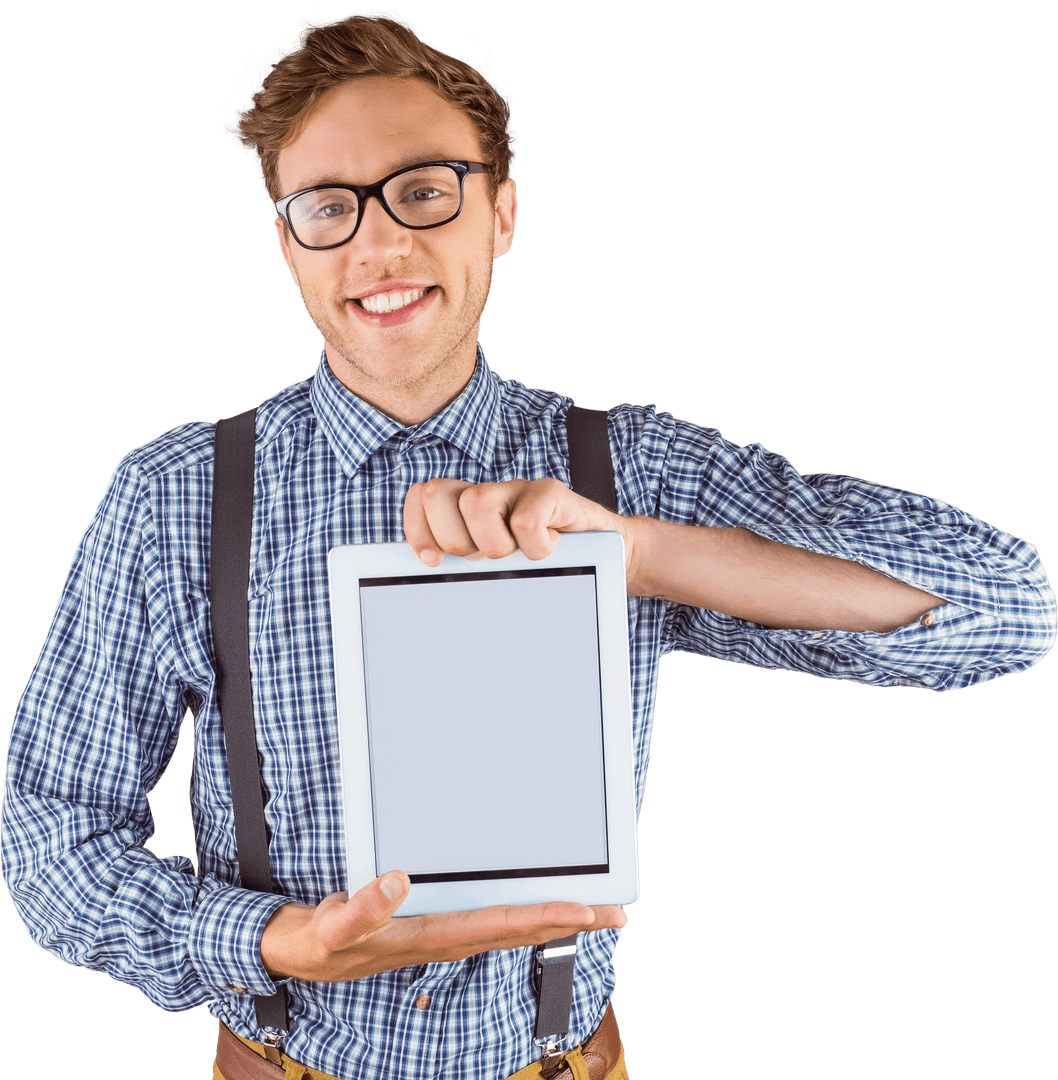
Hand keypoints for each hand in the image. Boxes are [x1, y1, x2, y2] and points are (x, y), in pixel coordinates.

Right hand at [260, 870, 626, 981]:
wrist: (302, 954)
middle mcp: (447, 939)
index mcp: (431, 937)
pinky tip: (539, 903)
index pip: (501, 924)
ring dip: (555, 916)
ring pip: (512, 925)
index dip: (547, 914)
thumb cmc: (319, 942)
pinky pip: (493, 917)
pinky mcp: (437, 925)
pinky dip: (525, 909)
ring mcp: (445, 935)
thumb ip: (360, 907)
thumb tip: (398, 881)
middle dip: (569, 920)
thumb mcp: (330, 926)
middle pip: (520, 928)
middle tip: (616, 912)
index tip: (588, 908)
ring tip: (594, 909)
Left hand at [403, 478, 626, 566]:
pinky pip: (525, 521)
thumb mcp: (497, 568)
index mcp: (466, 509)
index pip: (421, 497)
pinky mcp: (550, 491)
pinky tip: (549, 548)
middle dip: (455, 540)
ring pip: (476, 504)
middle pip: (437, 495)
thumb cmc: (545, 565)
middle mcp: (489, 491)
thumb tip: (425, 573)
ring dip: (496, 544)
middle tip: (485, 558)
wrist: (606, 554)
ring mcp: (518, 488)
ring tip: (519, 554)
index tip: (431, 561)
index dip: (418, 528)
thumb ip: (462, 566)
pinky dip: (535, 547)